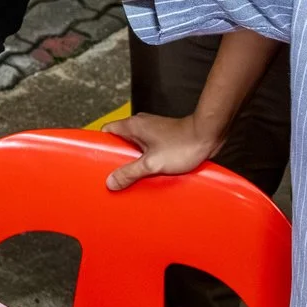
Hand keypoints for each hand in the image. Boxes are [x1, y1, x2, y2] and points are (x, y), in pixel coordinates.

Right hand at [99, 112, 222, 189]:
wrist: (208, 136)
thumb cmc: (183, 144)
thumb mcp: (151, 164)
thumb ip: (130, 173)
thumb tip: (111, 181)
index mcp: (132, 126)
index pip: (106, 131)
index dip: (100, 145)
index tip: (99, 160)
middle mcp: (140, 125)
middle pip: (120, 141)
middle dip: (118, 158)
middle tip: (118, 173)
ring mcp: (152, 131)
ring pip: (135, 147)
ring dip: (135, 160)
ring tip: (136, 175)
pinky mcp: (163, 138)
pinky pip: (148, 149)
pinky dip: (147, 159)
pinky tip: (151, 172)